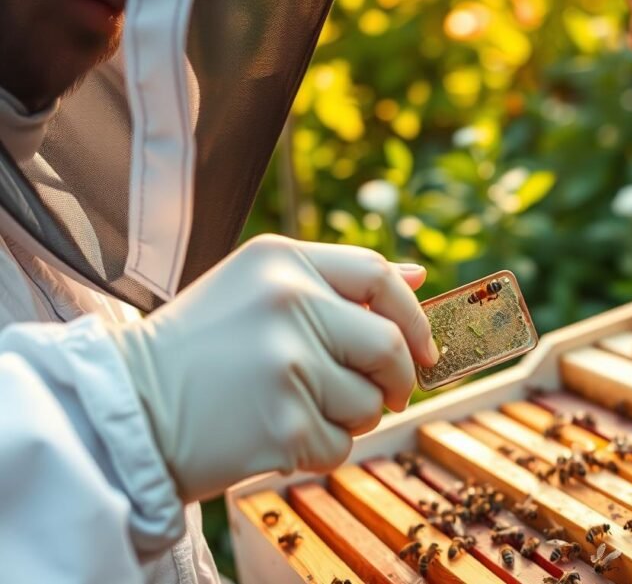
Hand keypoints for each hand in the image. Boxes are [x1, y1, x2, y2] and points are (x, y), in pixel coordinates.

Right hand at [107, 235, 437, 501]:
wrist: (128, 410)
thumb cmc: (198, 348)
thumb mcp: (256, 288)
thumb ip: (337, 280)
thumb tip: (418, 277)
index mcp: (280, 260)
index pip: (379, 276)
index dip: (413, 318)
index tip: (424, 350)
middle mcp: (288, 304)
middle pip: (390, 346)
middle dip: (399, 379)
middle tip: (385, 395)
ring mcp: (287, 366)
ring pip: (371, 403)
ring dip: (351, 418)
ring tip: (299, 409)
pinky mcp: (284, 425)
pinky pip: (341, 445)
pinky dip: (320, 450)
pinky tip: (277, 436)